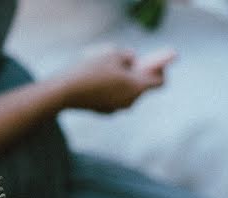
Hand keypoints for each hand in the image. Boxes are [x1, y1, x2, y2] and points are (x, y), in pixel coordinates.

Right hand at [59, 47, 175, 112]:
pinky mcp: (104, 112)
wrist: (66, 91)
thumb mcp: (113, 54)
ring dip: (124, 81)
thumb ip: (128, 56)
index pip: (160, 82)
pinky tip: (99, 80)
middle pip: (142, 87)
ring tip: (111, 68)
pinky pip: (115, 98)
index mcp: (137, 87)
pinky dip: (112, 89)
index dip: (160, 70)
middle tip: (131, 62)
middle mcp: (131, 102)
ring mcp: (117, 109)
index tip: (154, 63)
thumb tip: (131, 61)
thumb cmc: (92, 70)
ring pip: (127, 93)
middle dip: (139, 74)